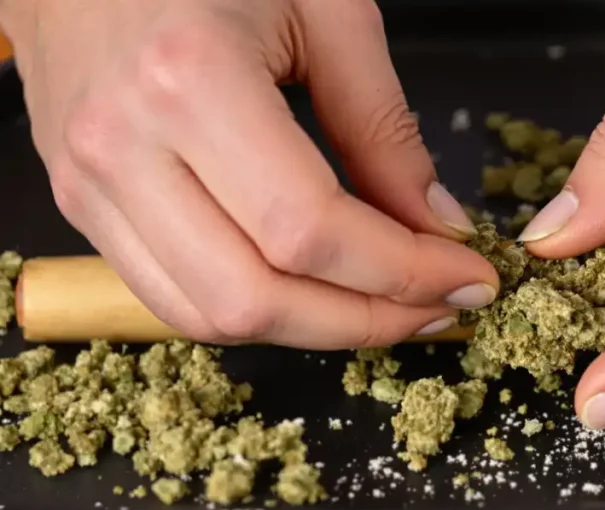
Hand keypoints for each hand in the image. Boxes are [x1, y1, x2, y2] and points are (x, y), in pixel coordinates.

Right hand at [0, 0, 496, 348]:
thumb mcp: (327, 13)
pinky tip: (315, 293)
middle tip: (439, 307)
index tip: (469, 278)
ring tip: (387, 307)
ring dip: (316, 331)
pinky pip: (172, 299)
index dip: (405, 272)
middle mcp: (124, 145)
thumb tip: (438, 226)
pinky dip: (257, 315)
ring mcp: (91, 184)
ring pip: (211, 318)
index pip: (310, 229)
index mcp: (191, 78)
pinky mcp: (84, 206)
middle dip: (369, 319)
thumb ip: (384, 128)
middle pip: (257, 297)